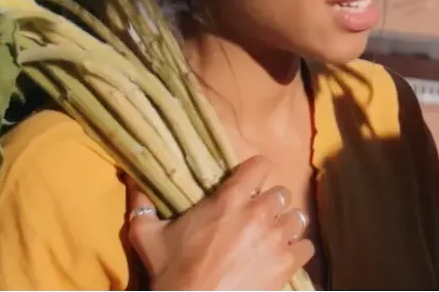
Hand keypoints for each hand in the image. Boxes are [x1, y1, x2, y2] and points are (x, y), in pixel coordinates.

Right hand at [126, 156, 314, 291]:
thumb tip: (133, 180)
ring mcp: (277, 238)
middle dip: (270, 203)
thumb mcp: (148, 236)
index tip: (250, 181)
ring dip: (285, 225)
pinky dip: (296, 251)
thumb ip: (143, 207)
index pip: (260, 165)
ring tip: (272, 237)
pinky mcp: (287, 264)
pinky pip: (305, 247)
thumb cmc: (172, 272)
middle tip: (256, 217)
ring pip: (296, 218)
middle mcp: (259, 212)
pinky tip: (282, 257)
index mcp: (230, 199)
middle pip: (281, 193)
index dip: (256, 172)